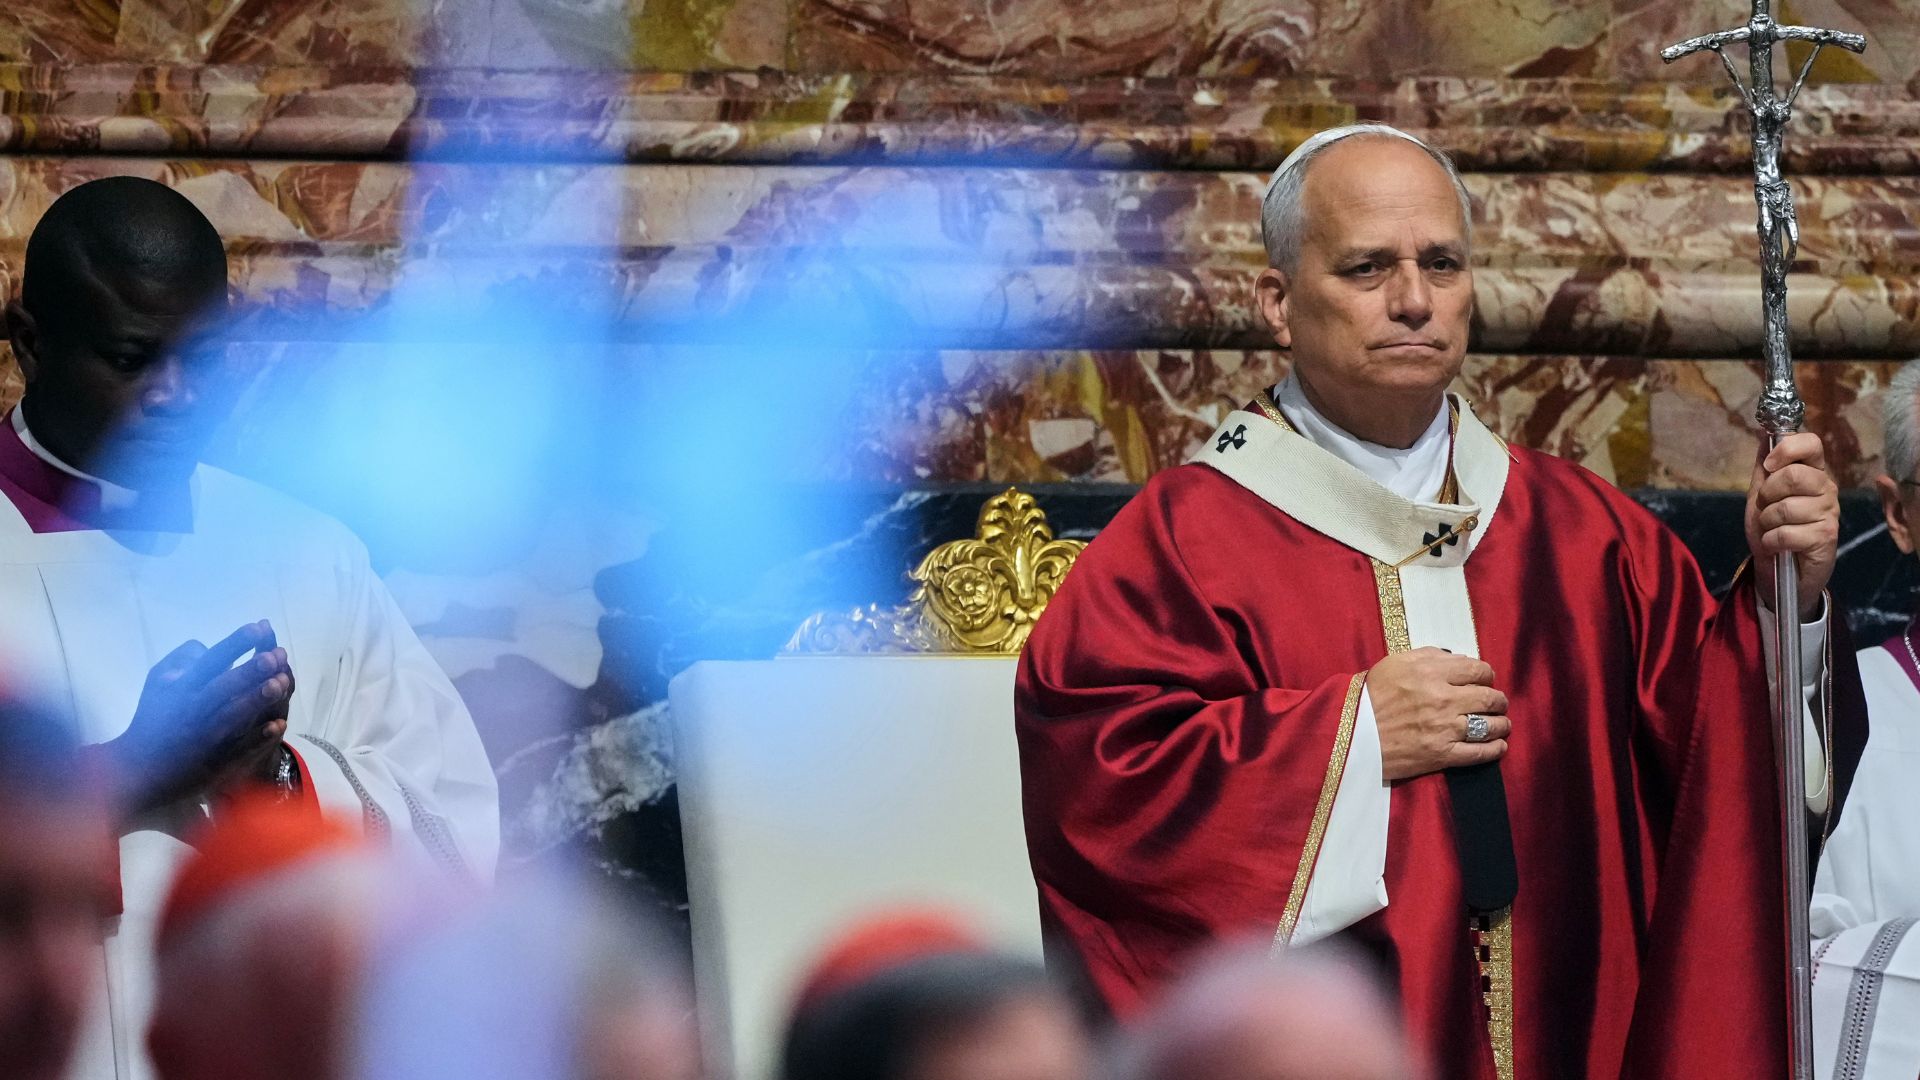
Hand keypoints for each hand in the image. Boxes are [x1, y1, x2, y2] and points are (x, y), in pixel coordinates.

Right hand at [104, 621, 295, 814]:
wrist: (138, 769)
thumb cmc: (154, 716)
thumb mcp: (157, 681)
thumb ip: (181, 659)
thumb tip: (207, 646)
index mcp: (179, 688)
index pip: (210, 661)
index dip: (235, 643)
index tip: (259, 627)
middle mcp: (191, 710)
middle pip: (224, 687)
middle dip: (250, 670)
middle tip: (276, 655)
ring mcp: (203, 737)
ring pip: (233, 716)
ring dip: (258, 699)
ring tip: (282, 682)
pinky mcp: (213, 761)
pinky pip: (238, 749)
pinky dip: (258, 738)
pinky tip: (279, 725)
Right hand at [1369, 647, 1509, 781]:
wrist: (1350, 734)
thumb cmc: (1370, 696)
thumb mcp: (1395, 663)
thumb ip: (1429, 656)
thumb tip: (1457, 660)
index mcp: (1431, 672)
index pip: (1478, 670)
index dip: (1487, 675)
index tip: (1484, 680)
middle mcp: (1443, 699)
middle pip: (1490, 698)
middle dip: (1498, 700)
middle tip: (1495, 702)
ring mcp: (1445, 729)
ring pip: (1490, 725)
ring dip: (1501, 724)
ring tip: (1500, 724)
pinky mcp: (1442, 755)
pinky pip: (1480, 753)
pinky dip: (1495, 748)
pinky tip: (1498, 744)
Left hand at [1745, 432, 1838, 619]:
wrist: (1779, 571)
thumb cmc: (1772, 529)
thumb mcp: (1761, 495)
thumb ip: (1764, 467)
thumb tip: (1764, 433)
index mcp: (1812, 473)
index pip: (1811, 443)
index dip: (1787, 448)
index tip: (1770, 465)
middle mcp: (1826, 489)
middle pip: (1794, 475)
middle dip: (1767, 494)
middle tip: (1767, 508)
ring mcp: (1829, 513)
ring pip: (1785, 507)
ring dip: (1767, 522)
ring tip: (1773, 529)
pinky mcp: (1826, 538)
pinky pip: (1786, 533)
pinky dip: (1772, 541)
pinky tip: (1777, 545)